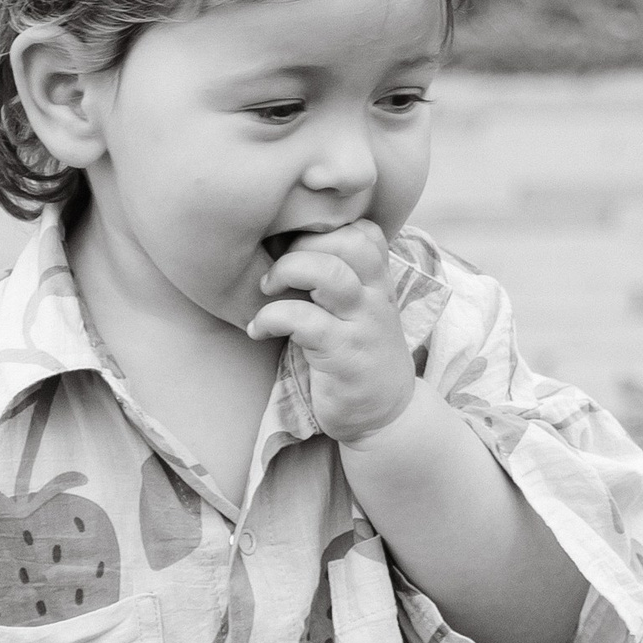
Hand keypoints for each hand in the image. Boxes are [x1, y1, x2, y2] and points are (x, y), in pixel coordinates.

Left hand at [246, 220, 417, 445]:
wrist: (385, 414)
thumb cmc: (356, 354)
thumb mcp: (356, 309)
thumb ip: (336, 275)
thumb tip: (280, 241)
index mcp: (378, 280)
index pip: (363, 229)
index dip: (323, 228)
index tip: (294, 249)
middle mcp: (376, 296)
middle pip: (347, 240)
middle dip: (300, 244)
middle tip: (275, 270)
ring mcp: (363, 325)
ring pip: (328, 273)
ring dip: (285, 273)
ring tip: (266, 290)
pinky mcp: (344, 355)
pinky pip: (303, 320)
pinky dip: (270, 318)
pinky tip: (257, 330)